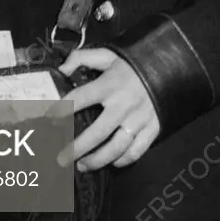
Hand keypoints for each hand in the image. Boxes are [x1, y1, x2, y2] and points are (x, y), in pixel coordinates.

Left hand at [56, 48, 160, 171]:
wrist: (169, 67)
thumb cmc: (134, 62)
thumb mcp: (108, 54)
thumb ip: (83, 58)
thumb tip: (63, 69)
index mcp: (110, 84)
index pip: (81, 97)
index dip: (63, 108)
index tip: (50, 118)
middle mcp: (123, 104)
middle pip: (98, 132)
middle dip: (77, 148)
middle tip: (61, 159)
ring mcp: (139, 119)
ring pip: (116, 147)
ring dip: (97, 160)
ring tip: (82, 166)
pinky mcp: (152, 128)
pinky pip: (136, 151)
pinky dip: (123, 160)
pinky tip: (111, 162)